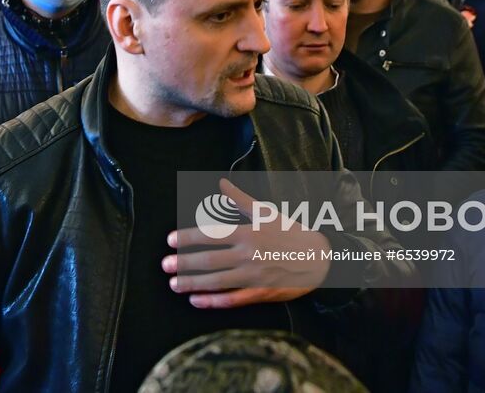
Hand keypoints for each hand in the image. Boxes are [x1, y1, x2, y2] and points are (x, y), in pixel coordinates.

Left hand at [163, 178, 330, 308]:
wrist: (319, 258)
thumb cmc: (290, 232)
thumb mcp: (266, 213)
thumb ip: (240, 200)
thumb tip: (221, 183)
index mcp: (248, 233)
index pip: (211, 235)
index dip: (188, 238)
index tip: (171, 240)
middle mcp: (249, 255)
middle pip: (209, 260)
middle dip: (184, 263)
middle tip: (165, 264)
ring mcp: (254, 277)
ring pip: (217, 282)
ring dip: (192, 284)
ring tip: (173, 284)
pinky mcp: (260, 294)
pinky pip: (231, 300)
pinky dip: (212, 302)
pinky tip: (196, 301)